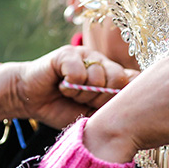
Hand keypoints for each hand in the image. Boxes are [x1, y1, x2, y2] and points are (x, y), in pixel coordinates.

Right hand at [0, 46, 137, 128]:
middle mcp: (103, 62)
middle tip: (84, 100)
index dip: (119, 98)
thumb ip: (114, 108)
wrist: (30, 100)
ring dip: (81, 93)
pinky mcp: (68, 52)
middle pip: (118, 80)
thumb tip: (138, 103)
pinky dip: (69, 85)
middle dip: (100, 98)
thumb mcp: (94, 114)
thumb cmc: (64, 108)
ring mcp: (87, 55)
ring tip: (70, 93)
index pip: (133, 81)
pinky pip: (79, 72)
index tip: (102, 107)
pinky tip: (61, 85)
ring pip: (98, 77)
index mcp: (113, 76)